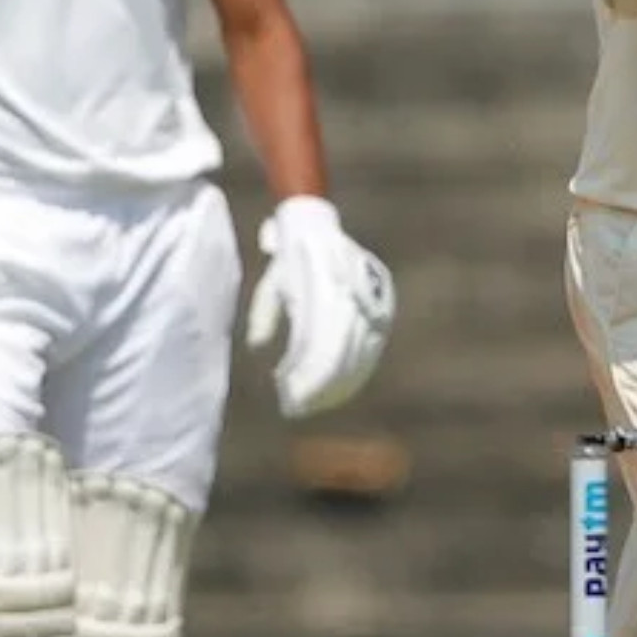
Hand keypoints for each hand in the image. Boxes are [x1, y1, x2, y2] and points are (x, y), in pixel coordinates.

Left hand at [246, 197, 395, 418]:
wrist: (317, 228)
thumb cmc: (287, 261)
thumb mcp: (270, 285)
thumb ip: (264, 315)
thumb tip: (256, 346)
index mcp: (323, 288)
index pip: (319, 344)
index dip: (307, 377)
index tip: (290, 398)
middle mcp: (351, 296)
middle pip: (342, 354)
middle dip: (321, 387)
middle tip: (299, 408)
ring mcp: (370, 302)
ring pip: (360, 355)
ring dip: (339, 384)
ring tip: (316, 404)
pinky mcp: (380, 309)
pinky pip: (371, 348)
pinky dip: (356, 372)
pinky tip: (340, 390)